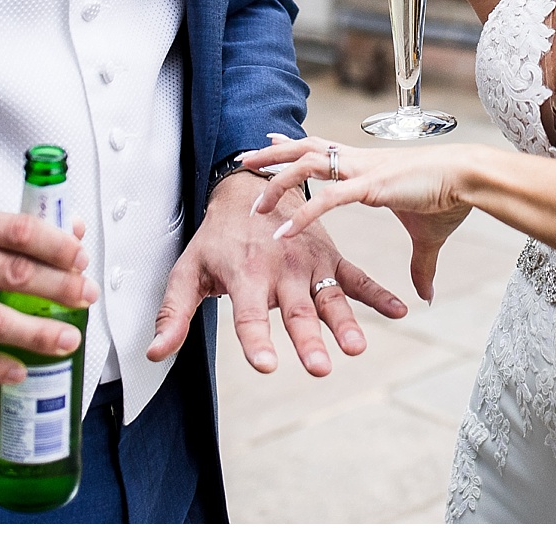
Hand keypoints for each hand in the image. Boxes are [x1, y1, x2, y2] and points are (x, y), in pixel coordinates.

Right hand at [0, 203, 97, 384]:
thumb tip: (71, 234)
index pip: (16, 230)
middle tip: (85, 298)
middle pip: (13, 274)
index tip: (81, 259)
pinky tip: (20, 369)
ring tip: (67, 339)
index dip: (56, 246)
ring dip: (37, 332)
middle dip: (59, 288)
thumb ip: (4, 233)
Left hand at [148, 172, 405, 375]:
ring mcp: (309, 264)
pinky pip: (357, 278)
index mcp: (244, 274)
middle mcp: (280, 270)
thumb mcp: (187, 270)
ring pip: (328, 298)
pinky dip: (378, 294)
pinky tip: (400, 311)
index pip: (247, 316)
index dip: (255, 340)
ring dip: (345, 323)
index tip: (265, 365)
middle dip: (307, 340)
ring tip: (356, 348)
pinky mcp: (330, 258)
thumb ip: (173, 314)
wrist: (250, 187)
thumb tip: (154, 354)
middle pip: (295, 312)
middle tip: (319, 368)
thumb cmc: (216, 237)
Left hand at [246, 136, 481, 302]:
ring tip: (255, 203)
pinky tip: (284, 231)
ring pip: (308, 165)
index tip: (272, 140)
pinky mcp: (371, 187)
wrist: (470, 180)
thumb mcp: (428, 237)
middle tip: (243, 159)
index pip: (323, 147)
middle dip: (273, 154)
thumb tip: (426, 295)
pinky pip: (328, 198)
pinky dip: (303, 214)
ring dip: (278, 181)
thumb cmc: (451, 198)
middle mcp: (360, 162)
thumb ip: (420, 266)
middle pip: (305, 148)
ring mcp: (363, 172)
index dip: (296, 143)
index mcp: (368, 166)